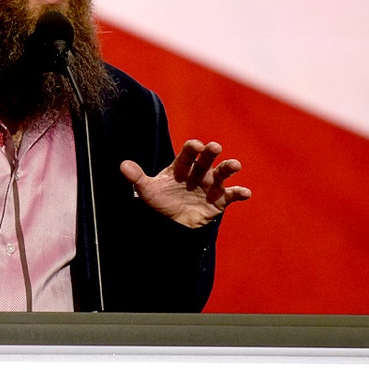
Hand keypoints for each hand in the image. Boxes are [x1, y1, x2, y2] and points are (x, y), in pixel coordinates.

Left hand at [120, 140, 251, 228]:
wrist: (172, 224)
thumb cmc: (161, 201)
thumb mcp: (147, 190)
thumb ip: (137, 178)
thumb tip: (123, 165)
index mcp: (181, 167)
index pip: (187, 153)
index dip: (192, 148)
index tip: (195, 145)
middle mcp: (198, 172)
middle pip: (206, 159)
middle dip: (210, 152)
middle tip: (214, 147)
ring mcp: (210, 184)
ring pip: (222, 172)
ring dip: (228, 167)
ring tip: (234, 165)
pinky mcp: (220, 199)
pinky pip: (232, 194)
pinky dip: (240, 192)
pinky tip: (246, 192)